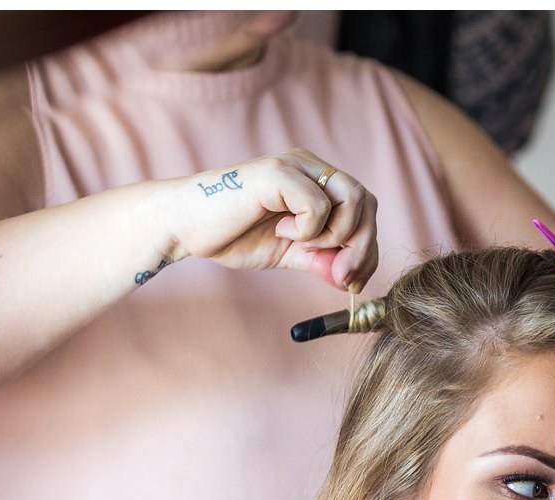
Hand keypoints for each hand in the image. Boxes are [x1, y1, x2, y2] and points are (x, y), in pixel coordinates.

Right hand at [171, 147, 378, 291]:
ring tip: (304, 247)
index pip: (365, 208)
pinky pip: (318, 204)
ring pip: (352, 198)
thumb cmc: (233, 234)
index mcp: (316, 182)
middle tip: (340, 276)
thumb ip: (320, 261)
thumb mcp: (288, 253)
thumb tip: (350, 278)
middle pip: (366, 202)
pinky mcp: (278, 172)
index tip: (352, 281)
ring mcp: (295, 165)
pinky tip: (279, 229)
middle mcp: (310, 166)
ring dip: (337, 235)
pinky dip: (307, 229)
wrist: (187, 227)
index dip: (367, 247)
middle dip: (361, 247)